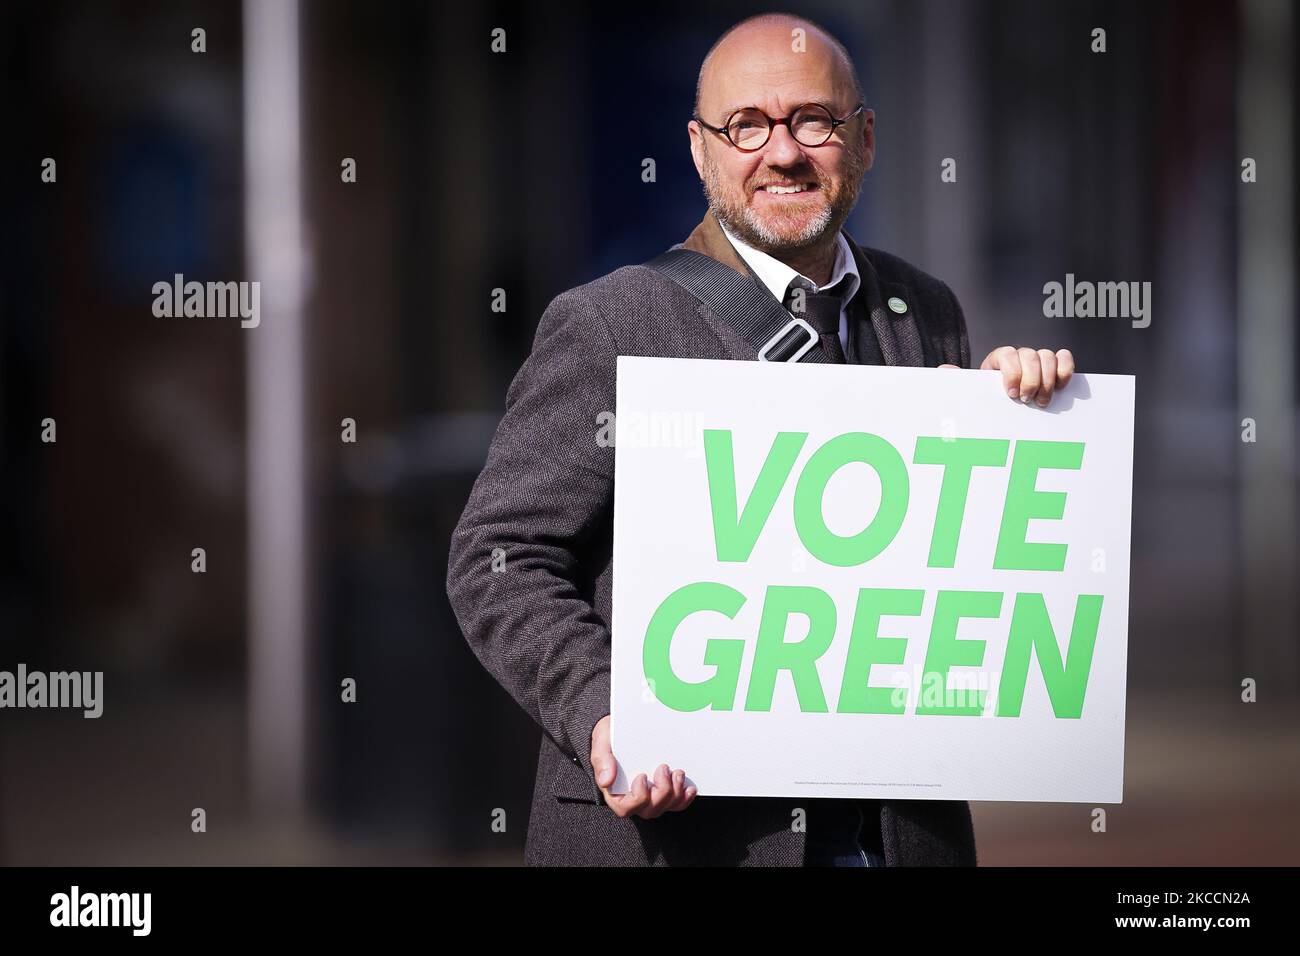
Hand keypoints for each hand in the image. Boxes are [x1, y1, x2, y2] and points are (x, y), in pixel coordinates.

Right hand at [590, 715, 696, 818]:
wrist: (623, 729)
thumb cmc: (610, 737)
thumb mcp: (602, 742)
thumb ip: (602, 760)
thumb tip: (606, 781)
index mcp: (615, 792)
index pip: (625, 808)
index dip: (638, 797)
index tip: (642, 775)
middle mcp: (633, 798)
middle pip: (649, 810)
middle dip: (662, 792)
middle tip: (664, 768)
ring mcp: (650, 796)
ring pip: (664, 807)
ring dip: (675, 794)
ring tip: (678, 773)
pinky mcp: (663, 791)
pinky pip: (676, 804)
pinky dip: (684, 798)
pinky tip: (689, 787)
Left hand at [941, 347, 1074, 406]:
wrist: (999, 406)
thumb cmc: (985, 399)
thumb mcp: (970, 391)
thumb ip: (958, 380)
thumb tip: (945, 370)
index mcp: (997, 359)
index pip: (1007, 353)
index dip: (1012, 372)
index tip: (1010, 394)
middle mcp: (1019, 356)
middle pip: (1031, 355)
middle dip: (1032, 380)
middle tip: (1026, 401)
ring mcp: (1038, 361)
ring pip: (1048, 356)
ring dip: (1048, 380)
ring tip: (1041, 402)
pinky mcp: (1054, 368)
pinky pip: (1064, 358)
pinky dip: (1065, 369)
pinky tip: (1059, 386)